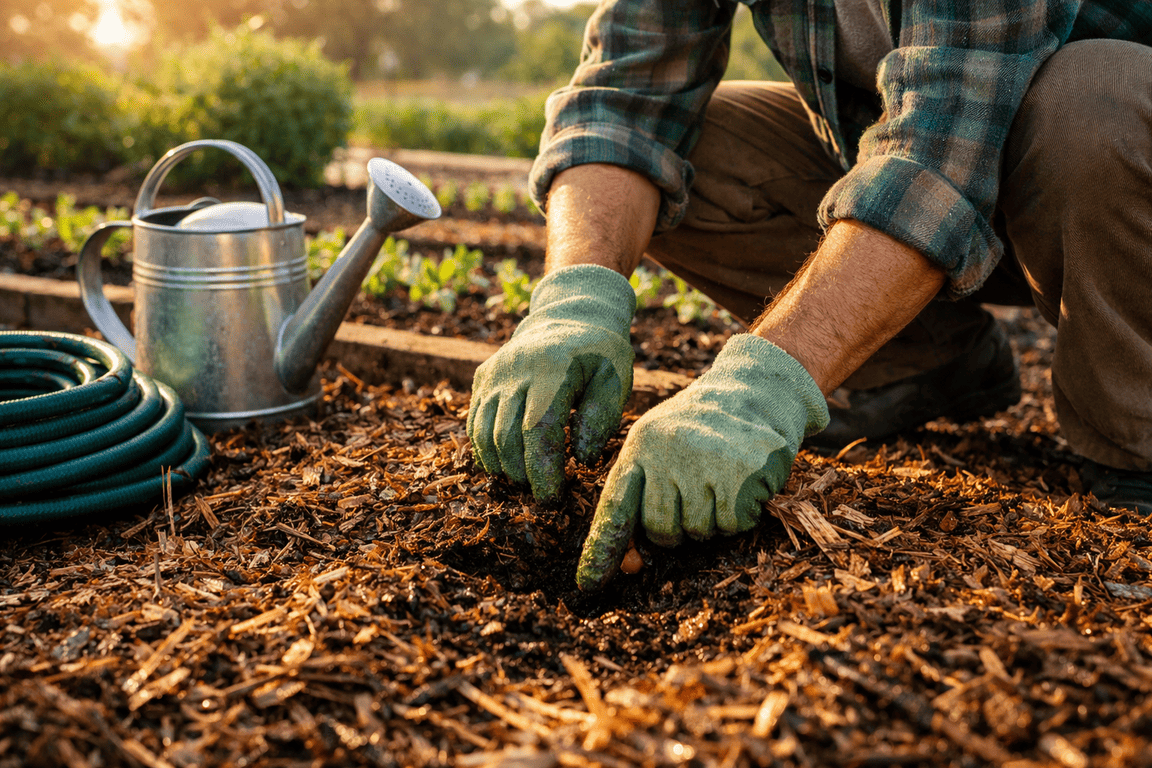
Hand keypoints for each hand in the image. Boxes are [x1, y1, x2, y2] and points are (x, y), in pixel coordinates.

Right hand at [468, 264, 635, 501]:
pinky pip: (474, 421)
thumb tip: (581, 459)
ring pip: (483, 433)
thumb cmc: (599, 355)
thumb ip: (601, 419)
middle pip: (506, 437)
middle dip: (522, 473)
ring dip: (501, 466)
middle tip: (541, 492)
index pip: (538, 429)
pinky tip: (506, 464)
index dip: (542, 470)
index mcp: (552, 368)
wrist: (569, 315)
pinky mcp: (482, 377)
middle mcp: (515, 369)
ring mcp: (494, 373)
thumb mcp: (614, 379)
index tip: (551, 497)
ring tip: (524, 480)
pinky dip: (486, 450)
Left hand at [576, 334, 829, 590]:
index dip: (601, 549)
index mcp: (640, 445)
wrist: (757, 392)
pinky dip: (742, 512)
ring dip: (714, 518)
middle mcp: (667, 452)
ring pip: (699, 531)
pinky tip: (744, 480)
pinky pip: (734, 523)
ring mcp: (705, 461)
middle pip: (661, 530)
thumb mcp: (661, 454)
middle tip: (698, 489)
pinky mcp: (743, 473)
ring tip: (722, 478)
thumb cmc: (702, 433)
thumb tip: (630, 567)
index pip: (616, 507)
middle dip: (679, 524)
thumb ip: (640, 502)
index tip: (587, 584)